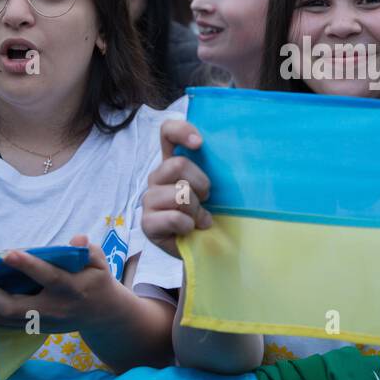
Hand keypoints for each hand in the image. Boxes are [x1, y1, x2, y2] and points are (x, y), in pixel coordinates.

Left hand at [0, 235, 121, 332]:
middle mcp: (54, 309)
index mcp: (72, 288)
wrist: (102, 315)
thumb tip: (77, 239)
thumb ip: (87, 250)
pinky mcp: (33, 329)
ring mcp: (41, 322)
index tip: (6, 253)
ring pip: (3, 317)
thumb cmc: (97, 281)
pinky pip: (2, 322)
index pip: (48, 277)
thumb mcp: (99, 262)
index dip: (27, 265)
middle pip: (12, 306)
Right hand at [140, 120, 212, 258]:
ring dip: (196, 209)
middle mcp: (157, 177)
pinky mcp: (147, 222)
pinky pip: (174, 217)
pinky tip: (189, 230)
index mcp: (172, 163)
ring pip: (178, 193)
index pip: (167, 133)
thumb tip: (232, 155)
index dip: (181, 131)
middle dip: (201, 184)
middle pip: (177, 164)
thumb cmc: (210, 214)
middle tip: (206, 199)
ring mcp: (149, 199)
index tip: (199, 144)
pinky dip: (188, 225)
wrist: (203, 249)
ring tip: (198, 220)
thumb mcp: (216, 189)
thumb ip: (215, 169)